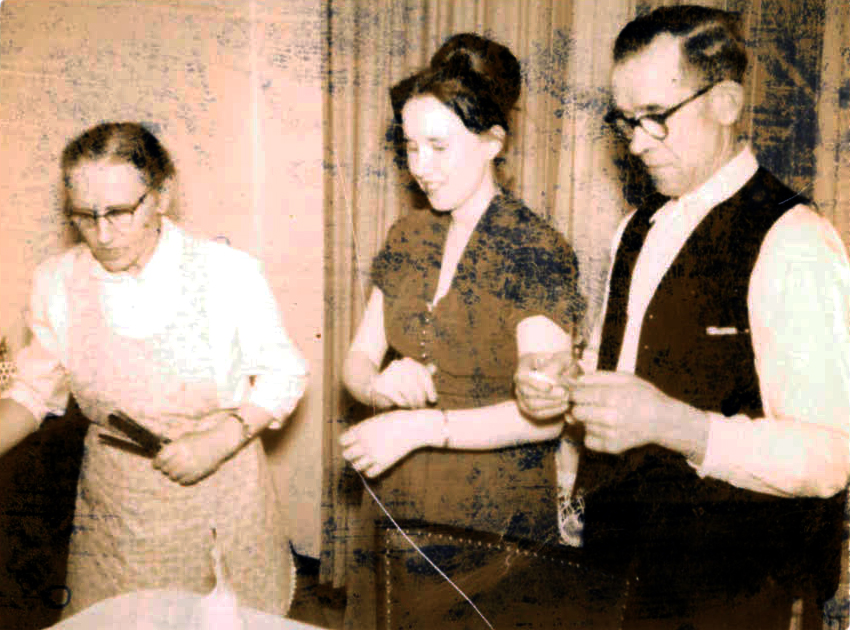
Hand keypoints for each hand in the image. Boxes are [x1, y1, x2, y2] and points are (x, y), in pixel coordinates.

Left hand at [153, 412, 240, 484]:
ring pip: (173, 477)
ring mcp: (192, 466)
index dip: (156, 463)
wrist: (219, 443)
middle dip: (165, 469)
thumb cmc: (199, 440)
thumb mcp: (184, 439)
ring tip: (176, 471)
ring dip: (173, 475)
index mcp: (179, 446)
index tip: (156, 464)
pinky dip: (182, 480)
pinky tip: (184, 475)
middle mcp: (184, 456)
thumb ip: (171, 448)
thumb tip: (158, 459)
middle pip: (165, 469)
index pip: (160, 459)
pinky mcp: (199, 474)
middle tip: (167, 468)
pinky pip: (184, 482)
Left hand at [340, 409, 438, 477]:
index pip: (342, 441)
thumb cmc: (395, 420)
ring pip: (356, 466)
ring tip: (367, 458)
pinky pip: (370, 473)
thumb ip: (362, 429)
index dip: (347, 441)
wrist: (413, 427)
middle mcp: (364, 443)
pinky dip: (370, 470)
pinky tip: (376, 463)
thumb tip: (352, 437)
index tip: (354, 440)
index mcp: (361, 431)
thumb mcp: (375, 420)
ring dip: (360, 462)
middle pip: (346, 455)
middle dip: (351, 453)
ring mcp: (373, 455)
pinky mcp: (384, 464)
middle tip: (359, 450)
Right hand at [370, 358, 437, 408]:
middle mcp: (398, 365)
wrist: (374, 388)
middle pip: (417, 384)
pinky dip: (404, 404)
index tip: (433, 399)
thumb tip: (434, 368)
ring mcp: (389, 375)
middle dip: (421, 397)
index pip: (424, 375)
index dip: (430, 388)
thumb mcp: (411, 378)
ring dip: (414, 402)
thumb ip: (422, 374)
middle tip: (422, 406)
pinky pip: (399, 398)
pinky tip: (403, 405)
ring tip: (414, 407)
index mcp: (408, 362)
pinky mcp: (382, 386)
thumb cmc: (396, 384)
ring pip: (409, 392)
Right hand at [514, 351, 575, 419]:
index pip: (522, 377)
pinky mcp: (529, 409)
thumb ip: (558, 363)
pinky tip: (565, 406)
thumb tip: (553, 375)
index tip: (550, 387)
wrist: (559, 375)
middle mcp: (519, 382)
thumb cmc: (559, 363)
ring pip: (532, 405)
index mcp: (523, 366)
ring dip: (551, 403)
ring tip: (566, 399)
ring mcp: (522, 397)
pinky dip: (553, 411)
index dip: (535, 384)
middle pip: (527, 393)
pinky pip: (538, 413)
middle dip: (547, 395)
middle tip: (564, 393)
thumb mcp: (561, 358)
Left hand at [570, 371, 707, 457]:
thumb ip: (599, 377)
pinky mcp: (612, 447)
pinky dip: (592, 435)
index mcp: (612, 397)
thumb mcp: (625, 378)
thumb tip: (577, 379)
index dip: (576, 392)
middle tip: (590, 404)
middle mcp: (610, 418)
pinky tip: (604, 427)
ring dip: (588, 420)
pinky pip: (588, 441)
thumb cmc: (645, 396)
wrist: (664, 421)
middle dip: (580, 406)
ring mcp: (611, 435)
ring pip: (583, 426)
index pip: (577, 395)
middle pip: (576, 412)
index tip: (580, 391)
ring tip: (603, 414)